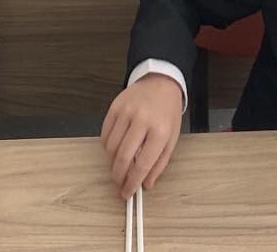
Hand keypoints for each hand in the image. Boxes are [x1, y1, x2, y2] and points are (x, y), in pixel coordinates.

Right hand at [100, 74, 182, 198]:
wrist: (161, 82)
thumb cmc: (167, 112)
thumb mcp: (172, 139)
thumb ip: (159, 164)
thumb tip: (146, 184)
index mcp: (160, 131)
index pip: (142, 164)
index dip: (132, 183)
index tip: (127, 193)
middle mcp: (142, 120)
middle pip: (124, 157)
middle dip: (118, 176)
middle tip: (118, 184)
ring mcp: (127, 111)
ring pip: (111, 147)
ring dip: (111, 163)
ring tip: (117, 167)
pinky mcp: (115, 106)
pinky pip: (105, 133)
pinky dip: (106, 147)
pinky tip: (112, 151)